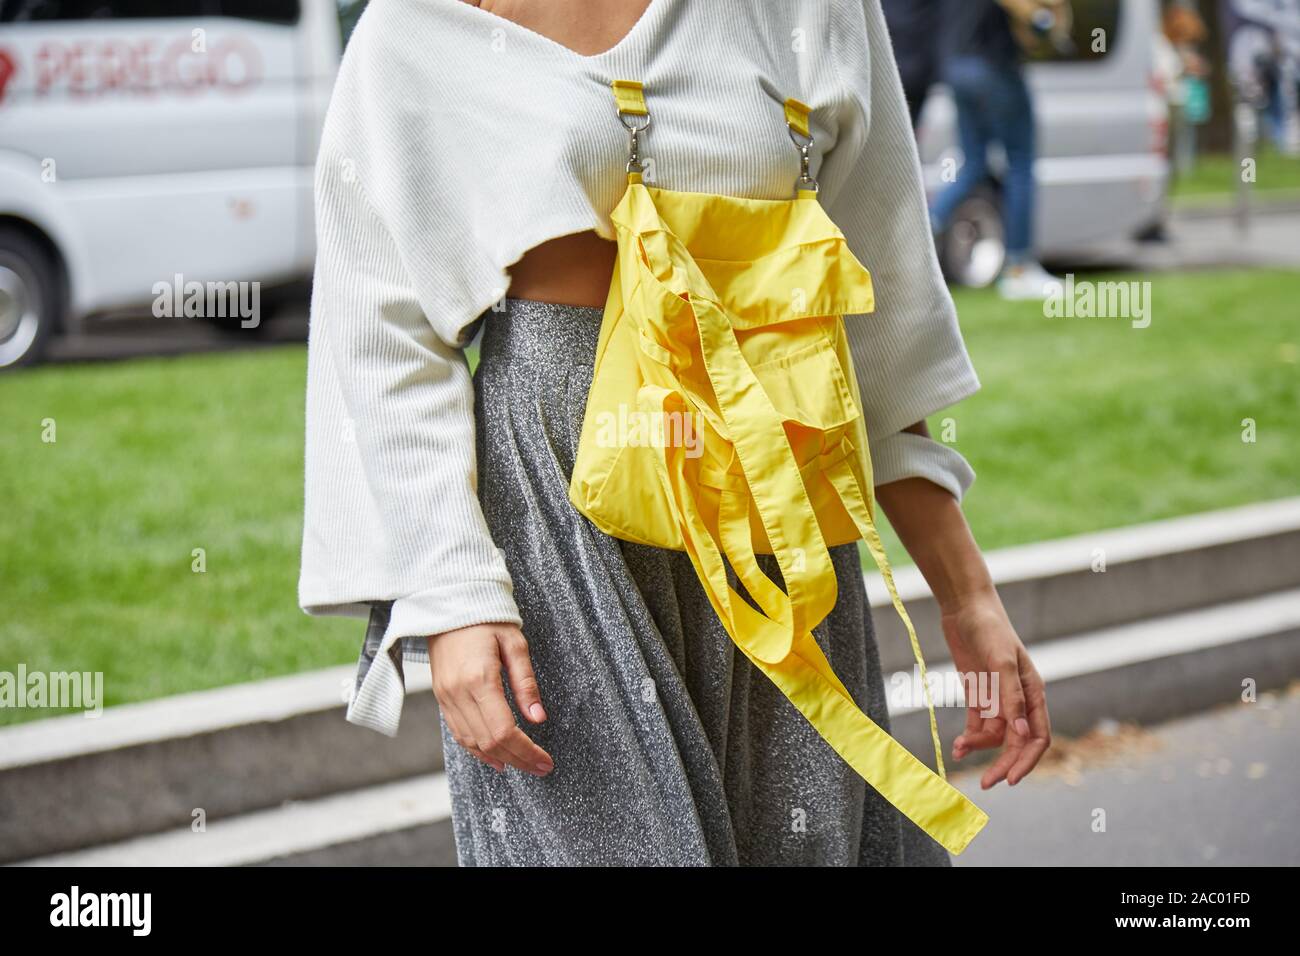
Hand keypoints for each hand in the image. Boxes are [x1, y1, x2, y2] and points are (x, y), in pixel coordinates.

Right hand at [427, 622, 553, 775]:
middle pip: (489, 742)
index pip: (504, 730)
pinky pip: (458, 733)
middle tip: (541, 767)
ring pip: (472, 742)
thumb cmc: (485, 619)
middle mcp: (458, 693)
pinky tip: (495, 756)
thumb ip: (526, 683)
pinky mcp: (441, 697)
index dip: (526, 751)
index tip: (545, 761)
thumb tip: (538, 718)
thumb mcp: (515, 644)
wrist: (447, 605)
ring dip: (499, 758)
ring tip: (523, 765)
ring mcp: (446, 697)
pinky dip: (477, 750)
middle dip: (518, 759)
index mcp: (480, 679)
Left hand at [941, 592, 1050, 787]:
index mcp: (1033, 693)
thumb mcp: (1001, 661)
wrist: (964, 607)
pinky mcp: (978, 694)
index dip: (1026, 760)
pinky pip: (977, 725)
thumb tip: (1021, 732)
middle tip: (986, 783)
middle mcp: (1019, 700)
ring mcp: (997, 698)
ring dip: (980, 747)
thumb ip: (1011, 696)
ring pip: (995, 736)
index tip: (1010, 779)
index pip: (1037, 737)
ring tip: (959, 749)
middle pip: (1016, 742)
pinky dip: (970, 737)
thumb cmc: (989, 628)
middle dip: (1003, 763)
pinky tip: (957, 746)